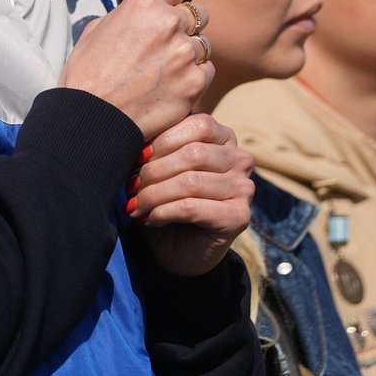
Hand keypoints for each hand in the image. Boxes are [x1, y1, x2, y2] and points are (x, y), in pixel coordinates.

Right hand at [57, 0, 213, 140]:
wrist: (90, 120)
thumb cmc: (88, 75)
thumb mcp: (98, 28)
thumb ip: (131, 13)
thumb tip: (147, 9)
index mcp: (144, 2)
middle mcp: (169, 23)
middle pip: (199, 13)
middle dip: (185, 26)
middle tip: (163, 46)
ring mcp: (184, 54)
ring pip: (203, 45)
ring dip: (188, 55)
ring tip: (161, 72)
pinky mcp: (194, 83)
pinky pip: (206, 71)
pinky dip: (192, 79)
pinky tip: (168, 88)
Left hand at [127, 113, 253, 276]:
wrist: (179, 251)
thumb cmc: (166, 201)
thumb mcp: (160, 167)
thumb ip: (157, 147)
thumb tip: (134, 132)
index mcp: (225, 138)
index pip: (198, 124)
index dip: (162, 139)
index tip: (136, 157)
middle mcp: (240, 160)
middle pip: (193, 153)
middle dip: (154, 170)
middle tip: (131, 186)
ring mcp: (244, 189)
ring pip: (190, 182)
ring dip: (154, 194)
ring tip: (136, 204)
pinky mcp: (238, 217)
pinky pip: (191, 207)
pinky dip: (163, 212)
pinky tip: (149, 219)